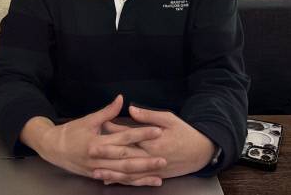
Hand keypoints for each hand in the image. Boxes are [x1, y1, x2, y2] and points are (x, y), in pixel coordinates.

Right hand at [22, 95, 166, 185]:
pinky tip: (145, 182)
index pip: (124, 137)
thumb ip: (107, 112)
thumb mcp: (88, 119)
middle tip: (164, 159)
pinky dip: (132, 183)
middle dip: (146, 161)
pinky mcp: (98, 176)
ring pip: (124, 175)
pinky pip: (118, 181)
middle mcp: (99, 158)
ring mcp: (99, 170)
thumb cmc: (71, 132)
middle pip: (126, 161)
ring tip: (159, 175)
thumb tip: (121, 98)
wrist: (53, 149)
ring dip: (142, 176)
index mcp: (97, 142)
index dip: (141, 134)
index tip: (157, 131)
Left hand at [98, 105, 214, 182]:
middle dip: (107, 152)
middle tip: (90, 149)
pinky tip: (110, 180)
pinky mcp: (155, 175)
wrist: (201, 151)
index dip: (114, 130)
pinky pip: (136, 180)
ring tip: (95, 171)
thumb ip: (148, 116)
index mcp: (153, 140)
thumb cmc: (184, 132)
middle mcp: (151, 156)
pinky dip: (122, 181)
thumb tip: (131, 108)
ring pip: (128, 171)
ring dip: (111, 172)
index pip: (129, 134)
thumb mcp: (169, 118)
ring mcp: (153, 168)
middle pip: (125, 154)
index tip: (101, 125)